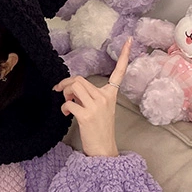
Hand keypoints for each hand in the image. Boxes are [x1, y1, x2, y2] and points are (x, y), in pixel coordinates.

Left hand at [54, 37, 131, 157]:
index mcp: (110, 95)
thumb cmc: (100, 130)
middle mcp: (105, 97)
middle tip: (62, 93)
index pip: (119, 72)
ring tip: (66, 103)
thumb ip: (89, 97)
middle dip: (66, 83)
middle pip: (81, 79)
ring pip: (74, 86)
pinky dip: (63, 107)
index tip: (129, 41)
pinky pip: (68, 102)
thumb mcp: (99, 110)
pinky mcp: (86, 116)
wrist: (103, 150)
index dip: (124, 56)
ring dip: (64, 93)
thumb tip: (73, 91)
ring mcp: (96, 106)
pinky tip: (65, 114)